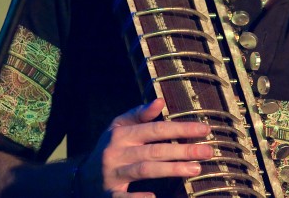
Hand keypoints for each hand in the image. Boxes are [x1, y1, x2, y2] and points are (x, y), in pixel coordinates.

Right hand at [75, 98, 212, 197]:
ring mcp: (112, 174)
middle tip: (208, 151)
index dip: (181, 128)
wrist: (80, 178)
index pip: (156, 129)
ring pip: (145, 170)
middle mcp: (117, 152)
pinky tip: (155, 197)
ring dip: (172, 169)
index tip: (204, 129)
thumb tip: (161, 100)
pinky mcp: (108, 195)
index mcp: (122, 134)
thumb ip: (140, 114)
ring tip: (196, 169)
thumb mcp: (119, 127)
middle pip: (154, 150)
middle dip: (183, 150)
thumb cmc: (110, 148)